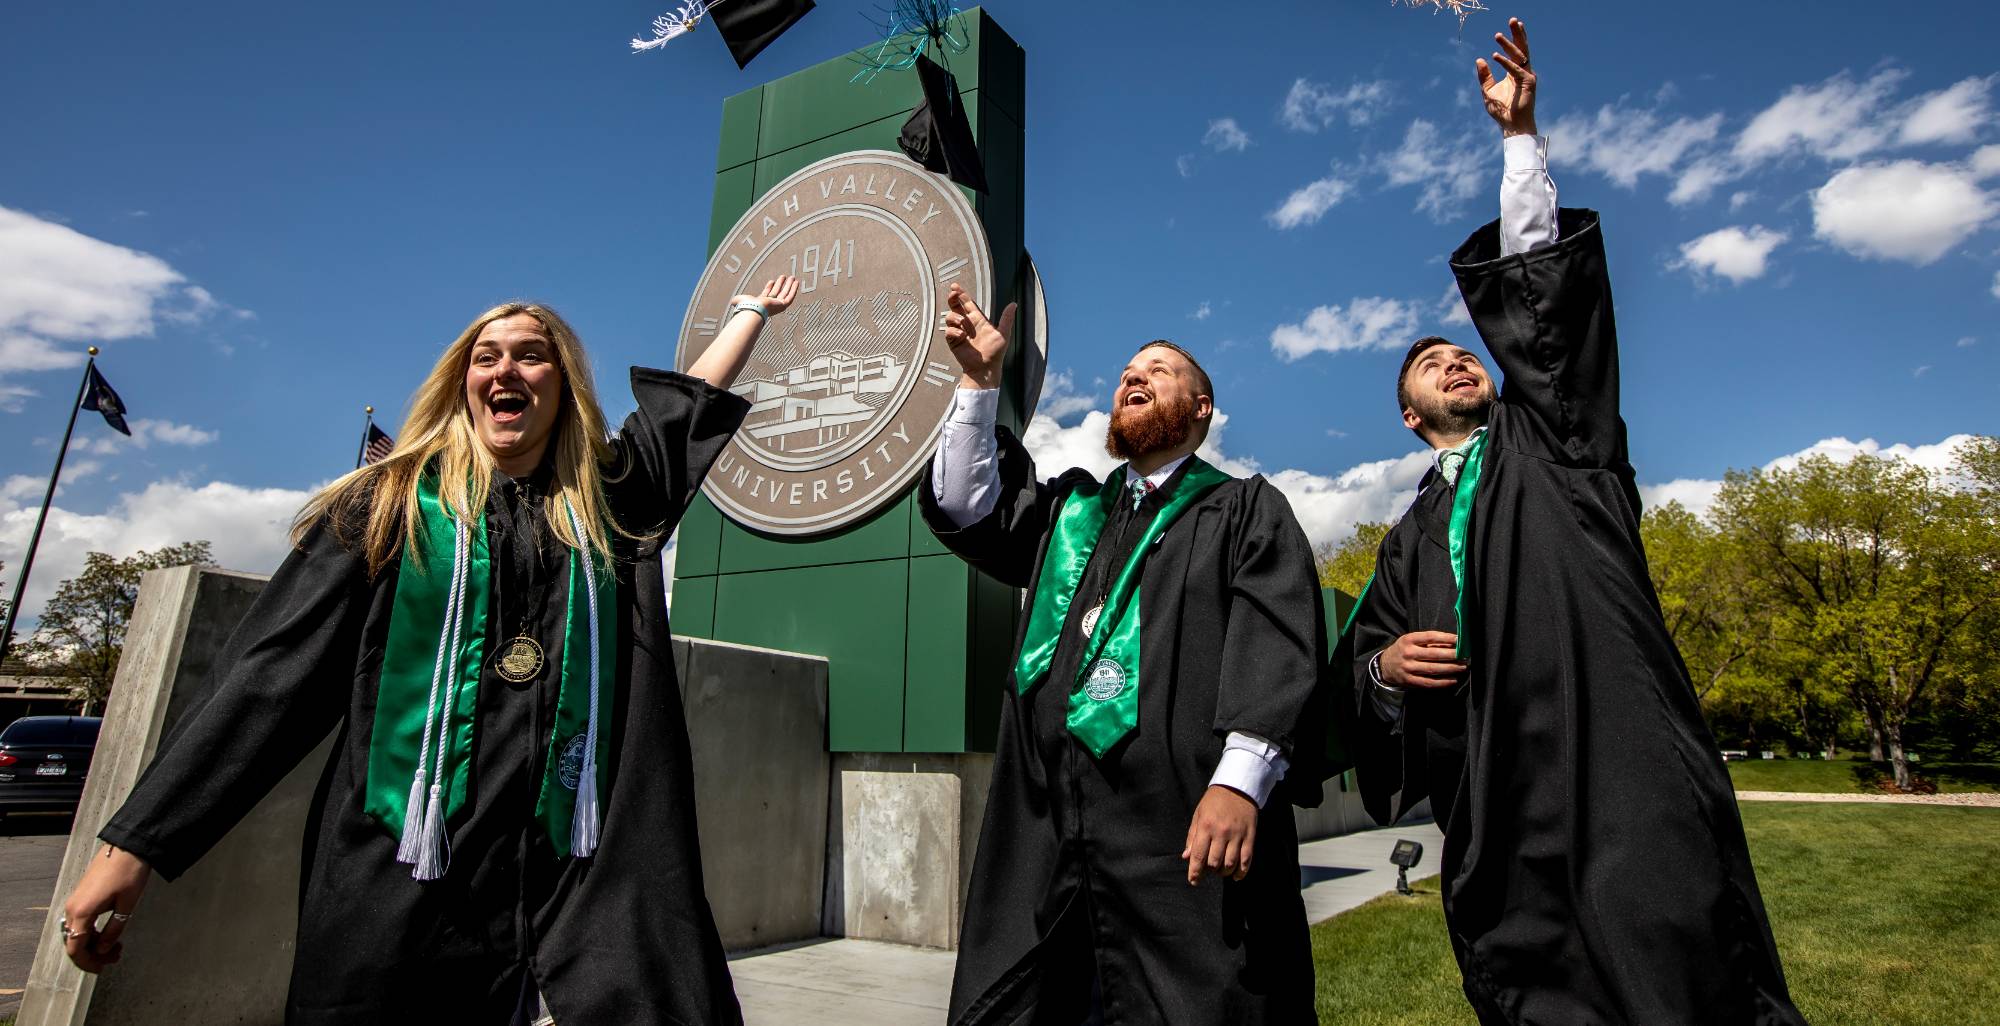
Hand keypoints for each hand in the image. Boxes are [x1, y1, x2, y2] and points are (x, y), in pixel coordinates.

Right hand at [62, 844, 150, 972]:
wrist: (128, 847)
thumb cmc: (129, 874)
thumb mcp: (126, 906)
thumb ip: (113, 930)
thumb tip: (104, 951)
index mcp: (82, 912)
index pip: (75, 948)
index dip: (88, 963)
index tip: (103, 969)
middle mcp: (72, 908)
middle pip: (74, 942)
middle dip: (93, 955)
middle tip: (117, 957)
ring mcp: (75, 901)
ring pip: (77, 932)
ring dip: (94, 943)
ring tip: (117, 946)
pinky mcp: (81, 896)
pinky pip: (81, 921)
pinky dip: (92, 931)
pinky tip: (108, 933)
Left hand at [729, 274, 800, 317]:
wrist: (753, 310)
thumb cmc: (747, 306)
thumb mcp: (741, 300)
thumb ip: (737, 300)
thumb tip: (732, 301)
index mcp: (762, 303)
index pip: (768, 294)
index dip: (770, 287)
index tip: (772, 280)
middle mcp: (771, 304)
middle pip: (778, 293)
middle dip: (781, 285)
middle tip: (784, 277)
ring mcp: (777, 305)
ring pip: (785, 294)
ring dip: (789, 285)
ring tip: (792, 278)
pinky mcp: (783, 305)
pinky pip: (790, 296)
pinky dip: (794, 289)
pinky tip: (796, 283)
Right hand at [942, 283, 1015, 389]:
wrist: (985, 368)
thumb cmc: (995, 353)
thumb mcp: (1003, 334)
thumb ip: (1006, 319)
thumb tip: (1014, 304)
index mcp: (978, 320)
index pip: (968, 304)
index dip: (962, 295)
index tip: (955, 286)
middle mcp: (967, 324)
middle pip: (956, 307)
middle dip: (953, 299)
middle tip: (953, 294)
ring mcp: (959, 332)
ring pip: (950, 317)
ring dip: (955, 316)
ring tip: (962, 322)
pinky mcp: (953, 341)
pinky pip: (948, 331)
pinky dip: (954, 331)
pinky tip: (961, 335)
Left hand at [1183, 785, 1257, 884]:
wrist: (1237, 786)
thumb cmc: (1214, 801)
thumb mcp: (1198, 815)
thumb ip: (1192, 837)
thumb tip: (1186, 857)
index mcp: (1205, 826)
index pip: (1198, 855)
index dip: (1195, 871)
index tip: (1194, 881)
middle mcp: (1221, 832)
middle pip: (1214, 862)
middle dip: (1210, 871)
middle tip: (1209, 869)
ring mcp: (1237, 834)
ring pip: (1230, 863)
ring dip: (1224, 872)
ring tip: (1221, 870)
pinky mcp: (1250, 836)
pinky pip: (1247, 859)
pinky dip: (1241, 871)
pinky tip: (1236, 876)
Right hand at [1379, 630, 1466, 688]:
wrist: (1385, 665)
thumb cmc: (1404, 650)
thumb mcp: (1412, 641)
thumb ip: (1430, 642)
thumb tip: (1452, 643)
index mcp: (1409, 640)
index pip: (1430, 637)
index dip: (1446, 638)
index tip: (1459, 640)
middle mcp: (1408, 654)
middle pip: (1434, 654)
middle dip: (1452, 655)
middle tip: (1465, 656)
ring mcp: (1408, 668)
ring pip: (1433, 669)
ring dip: (1451, 668)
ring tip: (1463, 667)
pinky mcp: (1410, 681)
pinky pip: (1429, 682)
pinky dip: (1443, 682)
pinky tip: (1453, 680)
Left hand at [1476, 18, 1536, 137]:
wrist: (1511, 126)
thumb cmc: (1502, 111)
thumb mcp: (1488, 91)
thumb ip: (1484, 76)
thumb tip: (1479, 59)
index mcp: (1515, 72)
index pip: (1515, 51)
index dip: (1513, 39)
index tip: (1507, 27)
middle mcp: (1523, 71)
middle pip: (1522, 48)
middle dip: (1517, 33)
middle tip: (1513, 19)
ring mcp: (1527, 76)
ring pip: (1519, 56)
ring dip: (1508, 45)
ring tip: (1498, 35)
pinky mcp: (1528, 83)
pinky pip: (1516, 69)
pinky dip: (1505, 62)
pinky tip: (1495, 56)